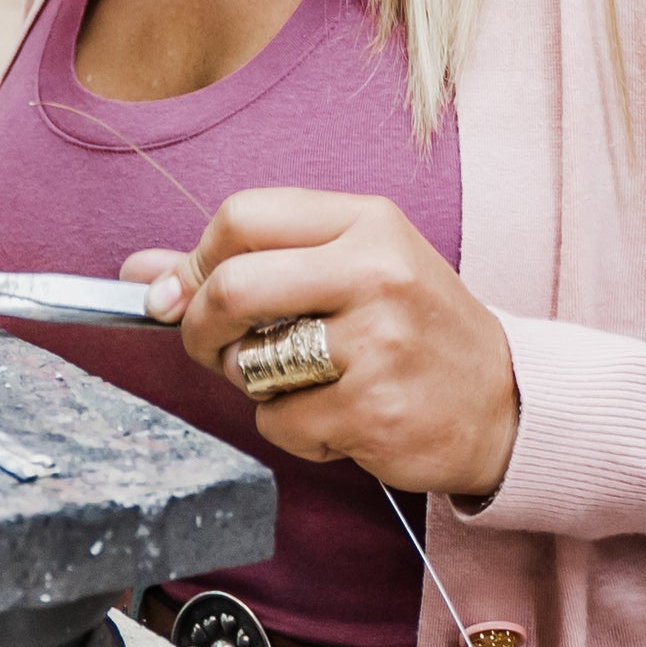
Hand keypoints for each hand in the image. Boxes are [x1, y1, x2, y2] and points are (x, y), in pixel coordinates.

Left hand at [122, 190, 517, 499]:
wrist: (506, 403)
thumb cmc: (415, 329)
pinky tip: (342, 417)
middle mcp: (376, 272)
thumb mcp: (347, 270)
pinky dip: (295, 430)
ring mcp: (378, 343)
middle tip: (213, 350)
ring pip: (251, 365)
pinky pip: (281, 424)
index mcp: (367, 222)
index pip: (243, 217)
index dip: (194, 262)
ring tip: (308, 382)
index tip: (178, 296)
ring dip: (257, 386)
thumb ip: (247, 263)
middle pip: (233, 287)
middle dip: (200, 329)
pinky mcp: (375, 410)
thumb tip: (139, 273)